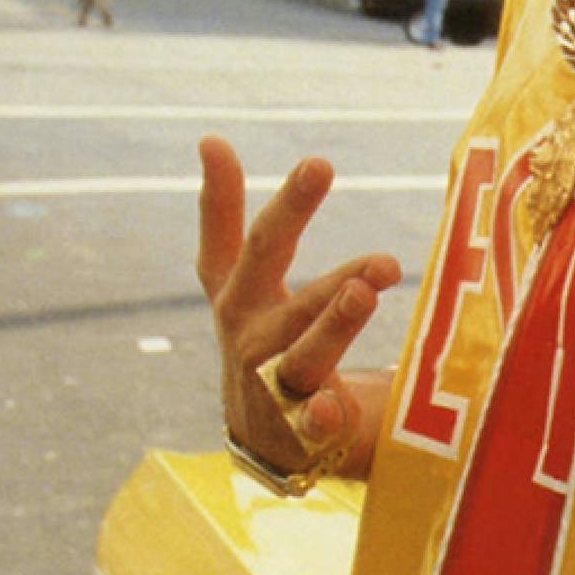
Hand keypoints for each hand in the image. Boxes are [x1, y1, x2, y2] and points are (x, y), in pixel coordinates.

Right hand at [195, 137, 400, 483]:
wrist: (263, 435)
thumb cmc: (261, 336)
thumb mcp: (243, 277)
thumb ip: (226, 216)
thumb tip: (209, 138)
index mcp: (234, 291)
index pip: (225, 235)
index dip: (218, 191)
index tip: (217, 143)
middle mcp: (245, 329)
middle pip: (266, 268)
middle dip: (291, 213)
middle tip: (319, 165)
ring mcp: (267, 380)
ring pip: (303, 346)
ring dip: (333, 316)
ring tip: (364, 285)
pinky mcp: (296, 429)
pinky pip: (309, 423)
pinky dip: (317, 416)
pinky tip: (331, 409)